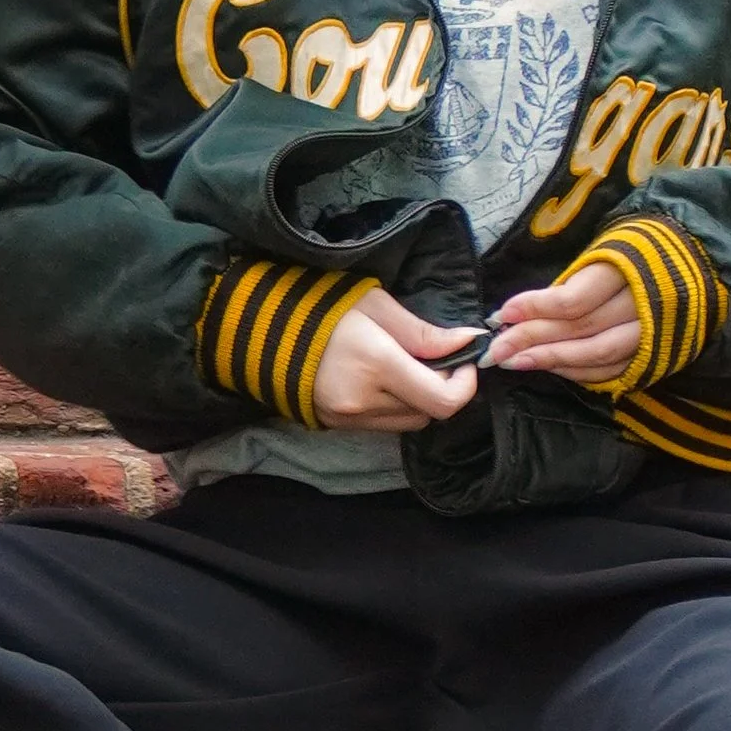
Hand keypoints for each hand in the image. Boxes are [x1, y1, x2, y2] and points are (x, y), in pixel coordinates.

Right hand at [310, 293, 481, 428]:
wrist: (261, 330)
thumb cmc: (321, 307)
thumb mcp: (376, 305)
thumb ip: (423, 331)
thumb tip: (468, 342)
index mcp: (377, 365)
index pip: (443, 400)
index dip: (465, 385)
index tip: (463, 361)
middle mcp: (364, 400)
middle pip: (430, 412)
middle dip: (441, 387)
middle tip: (432, 358)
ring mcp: (349, 418)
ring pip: (409, 421)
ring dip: (418, 399)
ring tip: (404, 367)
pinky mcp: (338, 425)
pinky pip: (384, 424)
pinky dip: (395, 406)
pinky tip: (381, 380)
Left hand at [482, 260, 643, 388]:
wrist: (698, 263)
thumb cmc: (641, 250)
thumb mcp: (609, 250)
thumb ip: (572, 282)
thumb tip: (521, 312)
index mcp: (632, 268)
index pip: (576, 298)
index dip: (536, 308)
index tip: (502, 313)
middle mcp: (645, 305)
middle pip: (581, 328)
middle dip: (533, 339)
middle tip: (496, 349)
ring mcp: (655, 334)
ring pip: (596, 354)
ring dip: (552, 360)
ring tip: (514, 362)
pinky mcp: (657, 355)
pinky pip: (612, 370)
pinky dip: (578, 371)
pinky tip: (550, 367)